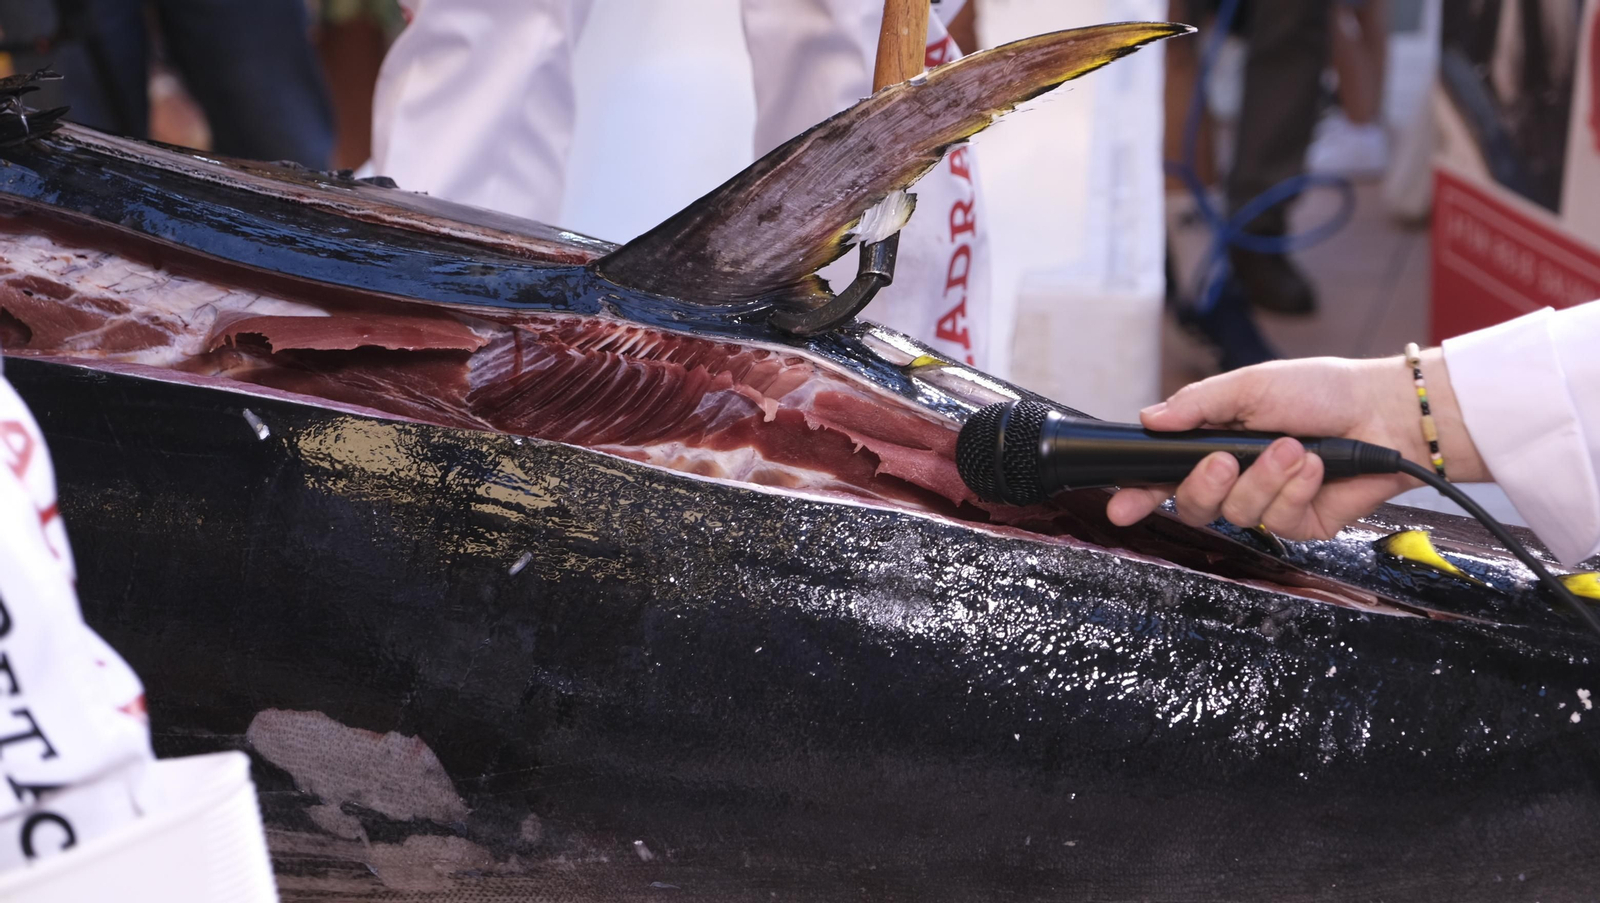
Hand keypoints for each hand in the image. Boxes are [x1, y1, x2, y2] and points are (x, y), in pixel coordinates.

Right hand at [1105, 350, 1484, 539]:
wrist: (1384, 412)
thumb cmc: (1321, 390)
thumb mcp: (1251, 384)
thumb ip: (1197, 404)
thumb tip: (1150, 417)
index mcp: (1214, 444)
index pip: (1164, 476)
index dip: (1138, 495)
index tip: (1120, 506)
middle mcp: (1236, 479)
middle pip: (1192, 505)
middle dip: (1207, 484)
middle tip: (1227, 459)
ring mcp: (1267, 504)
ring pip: (1238, 514)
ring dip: (1266, 478)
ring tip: (1297, 448)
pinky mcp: (1300, 524)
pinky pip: (1280, 520)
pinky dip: (1297, 489)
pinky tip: (1315, 466)